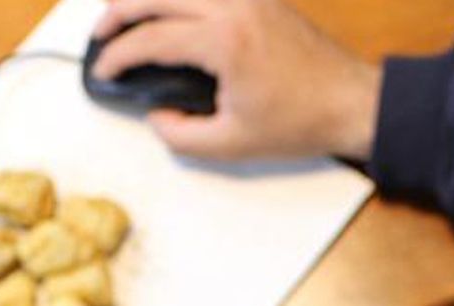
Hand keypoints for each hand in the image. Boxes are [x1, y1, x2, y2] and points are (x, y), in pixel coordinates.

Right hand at [91, 0, 381, 160]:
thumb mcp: (232, 144)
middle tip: (101, 37)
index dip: (118, 56)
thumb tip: (157, 115)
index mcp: (224, 41)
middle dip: (118, 12)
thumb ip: (181, 135)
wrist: (351, 103)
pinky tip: (169, 11)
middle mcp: (234, 6)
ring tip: (127, 19)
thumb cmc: (301, 122)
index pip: (151, 38)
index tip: (104, 73)